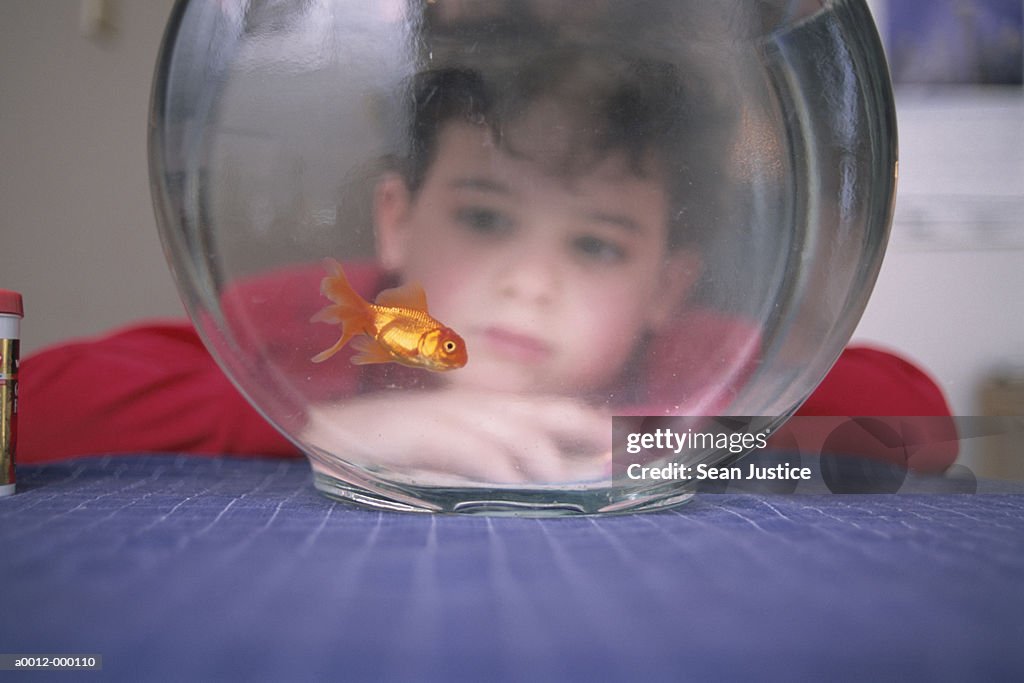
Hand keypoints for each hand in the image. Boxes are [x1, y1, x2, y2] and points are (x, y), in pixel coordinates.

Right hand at [302, 389, 611, 485]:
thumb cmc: (395, 446)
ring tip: (566, 484)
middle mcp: (476, 407)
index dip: (594, 429)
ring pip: (512, 431)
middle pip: (546, 414)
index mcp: (488, 410)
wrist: (330, 432)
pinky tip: (509, 481)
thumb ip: (494, 462)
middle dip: (588, 436)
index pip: (554, 413)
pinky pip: (465, 445)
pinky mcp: (418, 430)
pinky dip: (491, 463)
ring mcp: (449, 415)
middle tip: (620, 464)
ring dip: (544, 460)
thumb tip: (544, 481)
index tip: (630, 451)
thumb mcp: (452, 453)